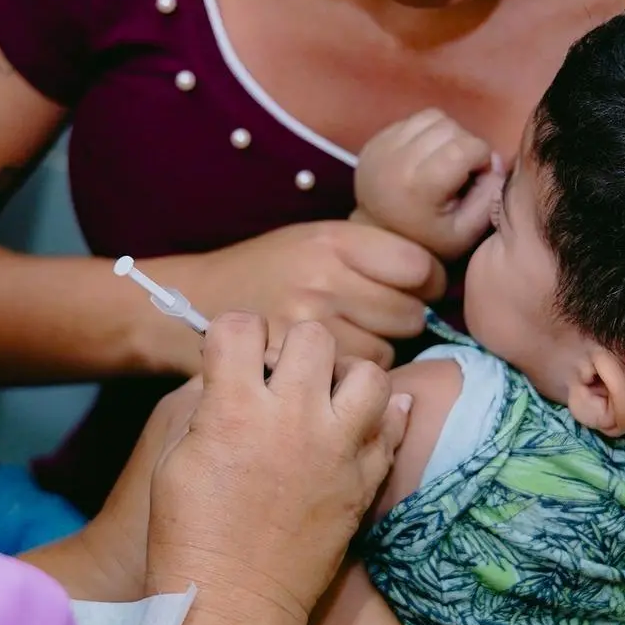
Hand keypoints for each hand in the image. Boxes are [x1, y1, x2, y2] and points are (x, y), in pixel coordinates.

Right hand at [144, 313, 411, 624]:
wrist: (232, 600)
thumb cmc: (189, 534)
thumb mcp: (175, 456)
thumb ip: (209, 402)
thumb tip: (235, 370)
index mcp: (234, 409)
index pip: (240, 326)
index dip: (231, 333)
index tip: (231, 351)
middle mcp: (293, 419)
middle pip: (313, 336)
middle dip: (292, 344)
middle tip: (281, 371)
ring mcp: (337, 449)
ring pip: (369, 372)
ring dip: (345, 375)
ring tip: (324, 395)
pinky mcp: (363, 480)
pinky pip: (393, 425)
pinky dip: (382, 415)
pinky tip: (356, 421)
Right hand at [147, 221, 445, 372]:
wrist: (190, 302)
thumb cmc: (263, 271)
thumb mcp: (312, 239)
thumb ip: (368, 251)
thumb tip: (434, 278)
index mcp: (332, 241)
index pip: (419, 266)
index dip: (425, 282)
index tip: (413, 289)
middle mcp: (322, 281)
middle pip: (409, 314)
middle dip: (401, 320)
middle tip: (374, 322)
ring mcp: (308, 329)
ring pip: (387, 354)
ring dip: (376, 356)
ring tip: (346, 349)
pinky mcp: (294, 372)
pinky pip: (353, 384)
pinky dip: (352, 383)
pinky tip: (333, 372)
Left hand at [354, 108, 505, 259]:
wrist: (379, 241)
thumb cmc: (429, 241)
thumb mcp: (467, 233)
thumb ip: (490, 196)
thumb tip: (495, 159)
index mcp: (420, 185)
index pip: (470, 146)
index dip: (482, 160)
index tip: (475, 181)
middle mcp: (397, 159)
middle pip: (452, 127)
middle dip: (465, 146)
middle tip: (459, 172)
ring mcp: (382, 146)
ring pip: (433, 117)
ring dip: (447, 135)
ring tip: (443, 161)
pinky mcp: (375, 140)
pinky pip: (413, 120)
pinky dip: (427, 133)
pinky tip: (424, 157)